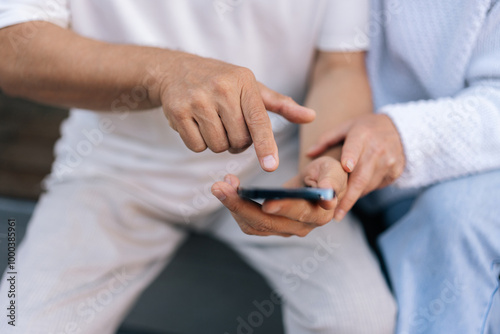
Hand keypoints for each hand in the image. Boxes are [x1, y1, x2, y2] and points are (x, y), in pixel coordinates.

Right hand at [151, 53, 315, 171]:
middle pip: (239, 140)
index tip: (271, 166)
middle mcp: (221, 89)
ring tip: (213, 123)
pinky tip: (196, 124)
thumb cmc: (222, 81)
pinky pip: (197, 146)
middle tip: (230, 124)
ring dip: (219, 143)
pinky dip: (199, 143)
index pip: (258, 120)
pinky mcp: (177, 111)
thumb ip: (281, 105)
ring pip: (218, 146)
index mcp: (244, 82)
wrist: (176, 69)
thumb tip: (311, 116)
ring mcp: (197, 100)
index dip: (265, 145)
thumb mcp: (252, 87)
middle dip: (238, 141)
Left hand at [211, 156, 346, 236]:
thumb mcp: (333, 170)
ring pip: (254, 226)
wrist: (319, 183)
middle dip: (241, 206)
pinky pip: (249, 223)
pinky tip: (227, 189)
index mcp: (318, 214)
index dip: (283, 207)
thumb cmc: (327, 173)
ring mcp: (284, 230)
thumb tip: (327, 197)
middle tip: (220, 187)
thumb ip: (331, 181)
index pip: (299, 213)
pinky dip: (235, 207)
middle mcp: (301, 227)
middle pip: (268, 223)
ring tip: (219, 186)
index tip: (265, 202)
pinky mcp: (271, 228)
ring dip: (233, 207)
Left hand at [307, 114, 404, 220]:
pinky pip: (376, 186)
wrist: (399, 130)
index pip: (355, 147)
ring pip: (368, 185)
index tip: (346, 167)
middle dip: (348, 197)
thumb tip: (308, 154)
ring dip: (353, 196)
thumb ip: (326, 139)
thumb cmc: (366, 129)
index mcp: (362, 134)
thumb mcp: (346, 127)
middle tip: (335, 214)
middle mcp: (378, 148)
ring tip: (340, 208)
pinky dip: (364, 191)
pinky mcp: (396, 171)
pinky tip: (356, 192)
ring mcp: (389, 161)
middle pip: (361, 176)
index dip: (351, 157)